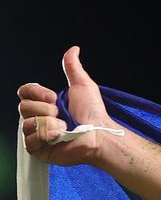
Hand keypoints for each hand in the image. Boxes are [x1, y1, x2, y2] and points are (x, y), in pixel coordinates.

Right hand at [18, 46, 115, 165]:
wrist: (99, 135)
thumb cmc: (93, 113)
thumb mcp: (83, 86)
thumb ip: (73, 68)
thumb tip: (73, 49)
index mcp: (45, 103)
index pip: (24, 92)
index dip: (36, 93)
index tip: (54, 97)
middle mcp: (39, 118)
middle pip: (23, 107)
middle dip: (45, 110)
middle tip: (62, 116)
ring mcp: (37, 134)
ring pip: (26, 123)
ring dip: (49, 124)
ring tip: (65, 128)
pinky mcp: (38, 149)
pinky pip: (29, 139)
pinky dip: (46, 137)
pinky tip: (60, 138)